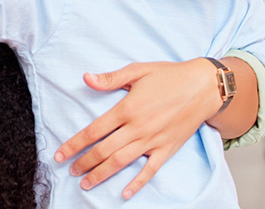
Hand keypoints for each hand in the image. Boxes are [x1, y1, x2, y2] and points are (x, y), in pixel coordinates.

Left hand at [53, 59, 219, 198]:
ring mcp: (153, 141)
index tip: (60, 154)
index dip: (75, 144)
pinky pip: (150, 171)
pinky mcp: (167, 149)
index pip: (94, 131)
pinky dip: (136, 184)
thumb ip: (110, 78)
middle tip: (70, 171)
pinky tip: (124, 194)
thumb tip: (86, 78)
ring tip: (86, 183)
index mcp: (127, 108)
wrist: (204, 86)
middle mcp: (138, 128)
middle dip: (84, 163)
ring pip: (121, 163)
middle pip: (104, 151)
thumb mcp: (137, 70)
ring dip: (101, 174)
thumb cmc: (169, 75)